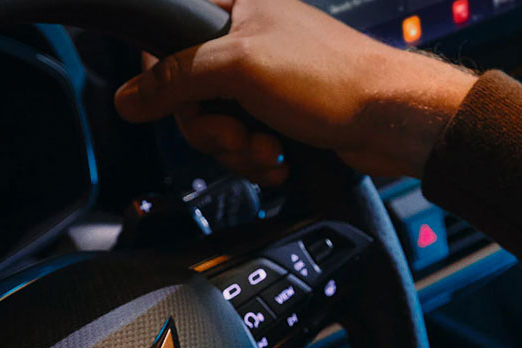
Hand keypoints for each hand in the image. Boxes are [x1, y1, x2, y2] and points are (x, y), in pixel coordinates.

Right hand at [114, 0, 477, 182]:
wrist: (391, 121)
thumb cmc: (334, 78)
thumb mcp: (240, 66)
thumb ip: (177, 78)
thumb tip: (130, 98)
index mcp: (237, 6)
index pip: (170, 39)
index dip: (164, 78)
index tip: (166, 102)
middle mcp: (249, 40)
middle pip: (188, 93)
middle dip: (210, 127)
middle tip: (236, 134)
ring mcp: (264, 81)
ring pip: (215, 125)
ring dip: (237, 149)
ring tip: (268, 150)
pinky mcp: (280, 117)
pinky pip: (243, 144)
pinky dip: (257, 159)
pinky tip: (280, 159)